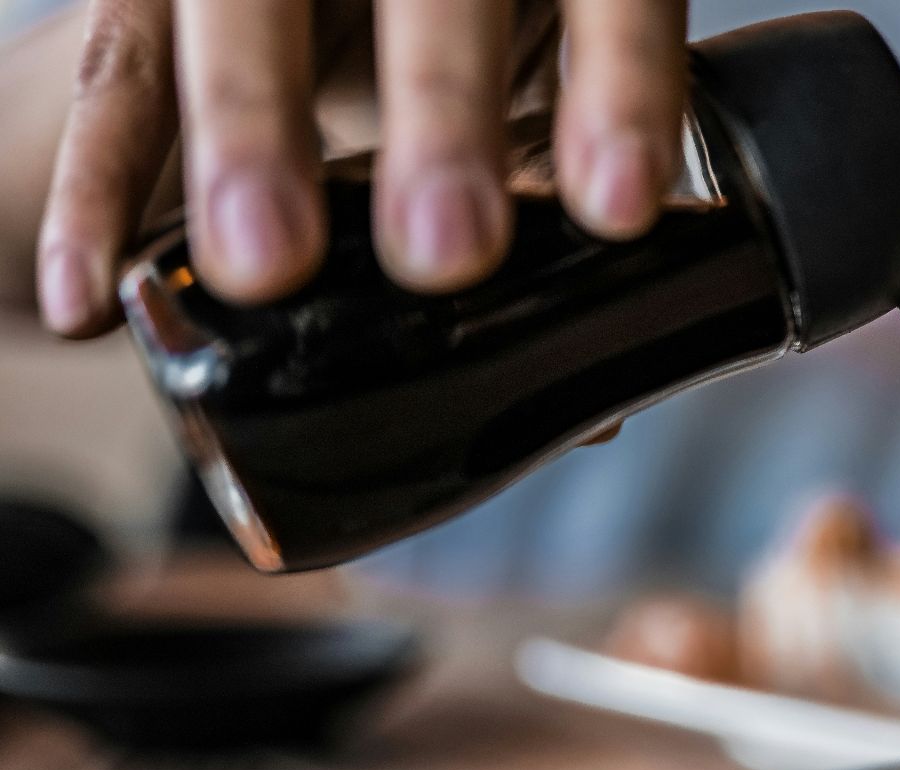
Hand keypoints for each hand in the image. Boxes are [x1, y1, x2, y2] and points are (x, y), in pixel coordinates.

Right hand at [36, 0, 688, 337]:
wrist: (335, 7)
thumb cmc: (458, 51)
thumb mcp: (526, 95)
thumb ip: (552, 201)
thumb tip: (585, 409)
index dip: (620, 93)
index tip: (619, 209)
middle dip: (441, 110)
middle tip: (448, 251)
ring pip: (244, 9)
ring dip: (253, 132)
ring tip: (265, 265)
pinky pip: (116, 74)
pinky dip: (98, 184)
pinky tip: (89, 294)